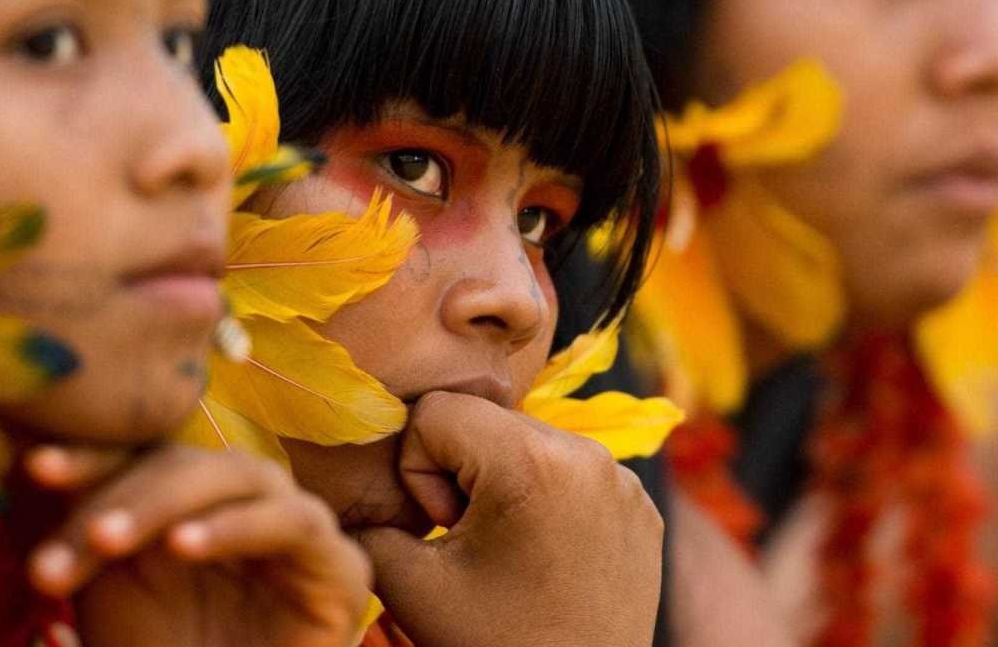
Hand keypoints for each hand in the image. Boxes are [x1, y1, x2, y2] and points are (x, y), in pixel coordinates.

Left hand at [25, 444, 372, 646]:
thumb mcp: (108, 600)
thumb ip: (84, 537)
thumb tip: (30, 465)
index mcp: (185, 498)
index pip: (138, 454)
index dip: (90, 456)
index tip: (34, 468)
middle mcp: (239, 500)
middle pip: (177, 460)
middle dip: (115, 495)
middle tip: (69, 539)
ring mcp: (292, 523)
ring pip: (231, 474)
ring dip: (164, 500)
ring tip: (106, 539)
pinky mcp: (338, 563)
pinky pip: (290, 520)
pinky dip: (235, 526)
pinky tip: (183, 546)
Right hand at [355, 392, 663, 646]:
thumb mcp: (410, 585)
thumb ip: (370, 521)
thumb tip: (357, 484)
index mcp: (533, 461)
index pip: (436, 412)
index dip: (418, 471)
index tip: (444, 532)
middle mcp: (588, 455)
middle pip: (485, 421)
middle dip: (461, 475)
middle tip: (471, 544)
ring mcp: (623, 480)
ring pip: (527, 443)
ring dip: (502, 484)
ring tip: (508, 552)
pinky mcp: (641, 505)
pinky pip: (572, 472)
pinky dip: (547, 501)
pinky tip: (544, 555)